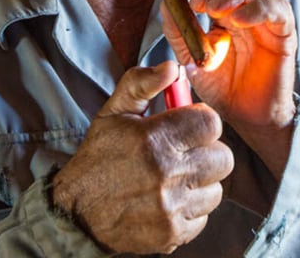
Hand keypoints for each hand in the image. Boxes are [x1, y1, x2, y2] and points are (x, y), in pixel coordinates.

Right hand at [52, 62, 233, 254]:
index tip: (188, 126)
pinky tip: (169, 200)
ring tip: (175, 178)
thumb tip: (172, 67)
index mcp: (154, 139)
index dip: (201, 122)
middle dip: (206, 151)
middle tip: (185, 152)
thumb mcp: (114, 112)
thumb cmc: (99, 158)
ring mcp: (171, 207)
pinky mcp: (173, 233)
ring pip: (216, 189)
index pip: (211, 123)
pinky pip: (204, 217)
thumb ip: (143, 83)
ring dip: (200, 182)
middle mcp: (166, 174)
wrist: (76, 211)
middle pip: (223, 157)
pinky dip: (190, 209)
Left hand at [162, 0, 296, 176]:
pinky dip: (259, 8)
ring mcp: (267, 17)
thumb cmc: (222, 86)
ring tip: (216, 11)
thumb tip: (166, 2)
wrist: (246, 116)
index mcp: (224, 8)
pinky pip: (279, 8)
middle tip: (199, 4)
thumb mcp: (191, 58)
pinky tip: (239, 22)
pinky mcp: (284, 32)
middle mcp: (247, 6)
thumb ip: (179, 31)